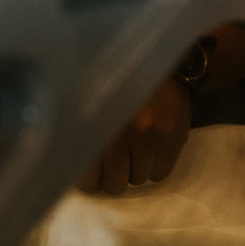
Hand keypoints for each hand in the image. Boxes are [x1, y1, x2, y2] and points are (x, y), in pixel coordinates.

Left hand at [78, 75, 191, 194]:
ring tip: (136, 146)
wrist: (158, 62)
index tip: (93, 173)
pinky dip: (156, 166)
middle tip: (116, 161)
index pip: (87, 178)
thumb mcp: (93, 106)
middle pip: (115, 184)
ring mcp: (148, 136)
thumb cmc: (120, 86)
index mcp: (95, 125)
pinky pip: (160, 174)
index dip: (90, 180)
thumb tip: (72, 171)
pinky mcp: (172, 138)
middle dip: (114, 176)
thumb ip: (82, 138)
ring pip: (138, 179)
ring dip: (136, 168)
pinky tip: (152, 147)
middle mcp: (120, 133)